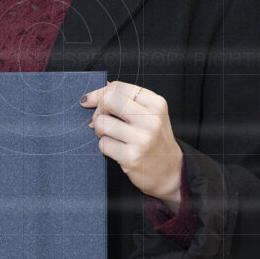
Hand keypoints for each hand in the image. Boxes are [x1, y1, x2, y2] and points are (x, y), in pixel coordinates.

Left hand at [80, 80, 182, 210]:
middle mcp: (151, 119)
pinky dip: (105, 146)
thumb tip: (102, 86)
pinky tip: (116, 149)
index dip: (99, 93)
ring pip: (101, 123)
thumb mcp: (151, 114)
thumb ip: (129, 100)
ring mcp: (142, 138)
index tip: (89, 100)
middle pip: (108, 100)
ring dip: (99, 130)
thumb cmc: (156, 140)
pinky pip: (103, 144)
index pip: (118, 87)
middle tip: (102, 120)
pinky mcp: (131, 157)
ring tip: (111, 136)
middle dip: (98, 110)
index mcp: (156, 104)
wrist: (170, 171)